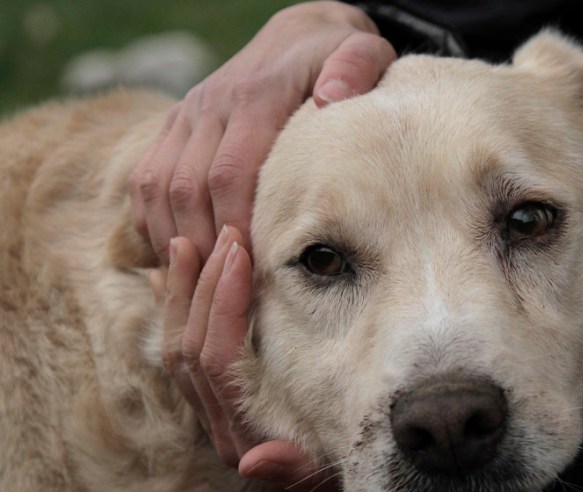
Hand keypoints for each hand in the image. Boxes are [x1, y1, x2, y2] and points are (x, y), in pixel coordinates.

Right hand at [130, 0, 395, 263]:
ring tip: (202, 283)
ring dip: (175, 239)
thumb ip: (355, 69)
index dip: (238, 226)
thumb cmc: (337, 57)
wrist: (299, 33)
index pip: (232, 172)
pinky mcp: (175, 124)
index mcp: (256, 95)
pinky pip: (144, 178)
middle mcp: (210, 104)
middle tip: (228, 291)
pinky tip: (177, 256)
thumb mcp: (363, 51)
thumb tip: (331, 98)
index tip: (256, 269)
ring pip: (158, 187)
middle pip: (188, 188)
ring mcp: (187, 114)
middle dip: (205, 245)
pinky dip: (152, 221)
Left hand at [155, 227, 336, 491]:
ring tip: (188, 244)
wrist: (363, 481)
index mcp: (242, 437)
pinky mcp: (213, 398)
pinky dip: (174, 312)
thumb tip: (251, 463)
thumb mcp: (332, 472)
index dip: (225, 305)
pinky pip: (180, 351)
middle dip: (203, 289)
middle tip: (222, 236)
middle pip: (190, 349)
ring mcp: (212, 412)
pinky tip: (167, 277)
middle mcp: (219, 426)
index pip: (217, 362)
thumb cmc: (350, 469)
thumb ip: (295, 470)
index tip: (241, 255)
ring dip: (182, 295)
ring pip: (177, 349)